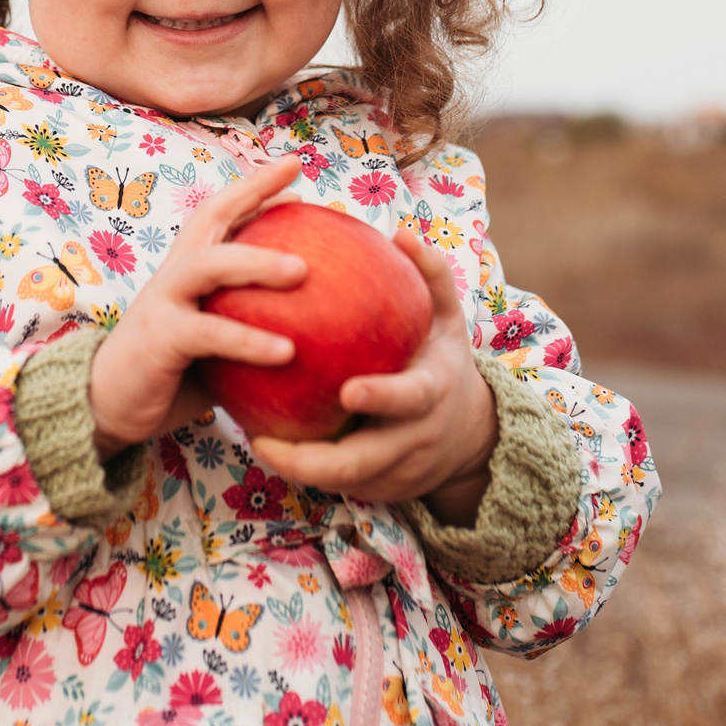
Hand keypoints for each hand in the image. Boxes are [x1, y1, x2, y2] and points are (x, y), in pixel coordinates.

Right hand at [88, 157, 306, 456]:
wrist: (106, 407)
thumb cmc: (171, 375)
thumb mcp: (216, 345)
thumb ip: (251, 326)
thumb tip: (319, 327)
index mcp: (187, 268)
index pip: (220, 212)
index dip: (254, 185)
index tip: (294, 165)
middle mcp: (173, 274)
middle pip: (211, 218)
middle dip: (253, 195)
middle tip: (305, 194)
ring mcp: (163, 302)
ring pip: (210, 265)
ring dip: (257, 264)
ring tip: (304, 271)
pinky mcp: (161, 338)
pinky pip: (211, 334)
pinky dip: (249, 340)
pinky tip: (287, 352)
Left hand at [248, 232, 498, 519]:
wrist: (470, 436)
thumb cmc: (443, 360)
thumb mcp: (448, 319)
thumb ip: (430, 277)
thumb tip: (401, 233)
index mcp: (432, 394)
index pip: (408, 400)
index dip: (381, 397)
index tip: (346, 389)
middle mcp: (416, 440)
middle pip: (363, 463)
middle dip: (313, 461)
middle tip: (264, 440)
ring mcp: (397, 473)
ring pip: (341, 483)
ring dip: (297, 470)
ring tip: (255, 441)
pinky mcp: (380, 492)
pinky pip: (336, 485)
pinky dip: (304, 471)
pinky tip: (266, 444)